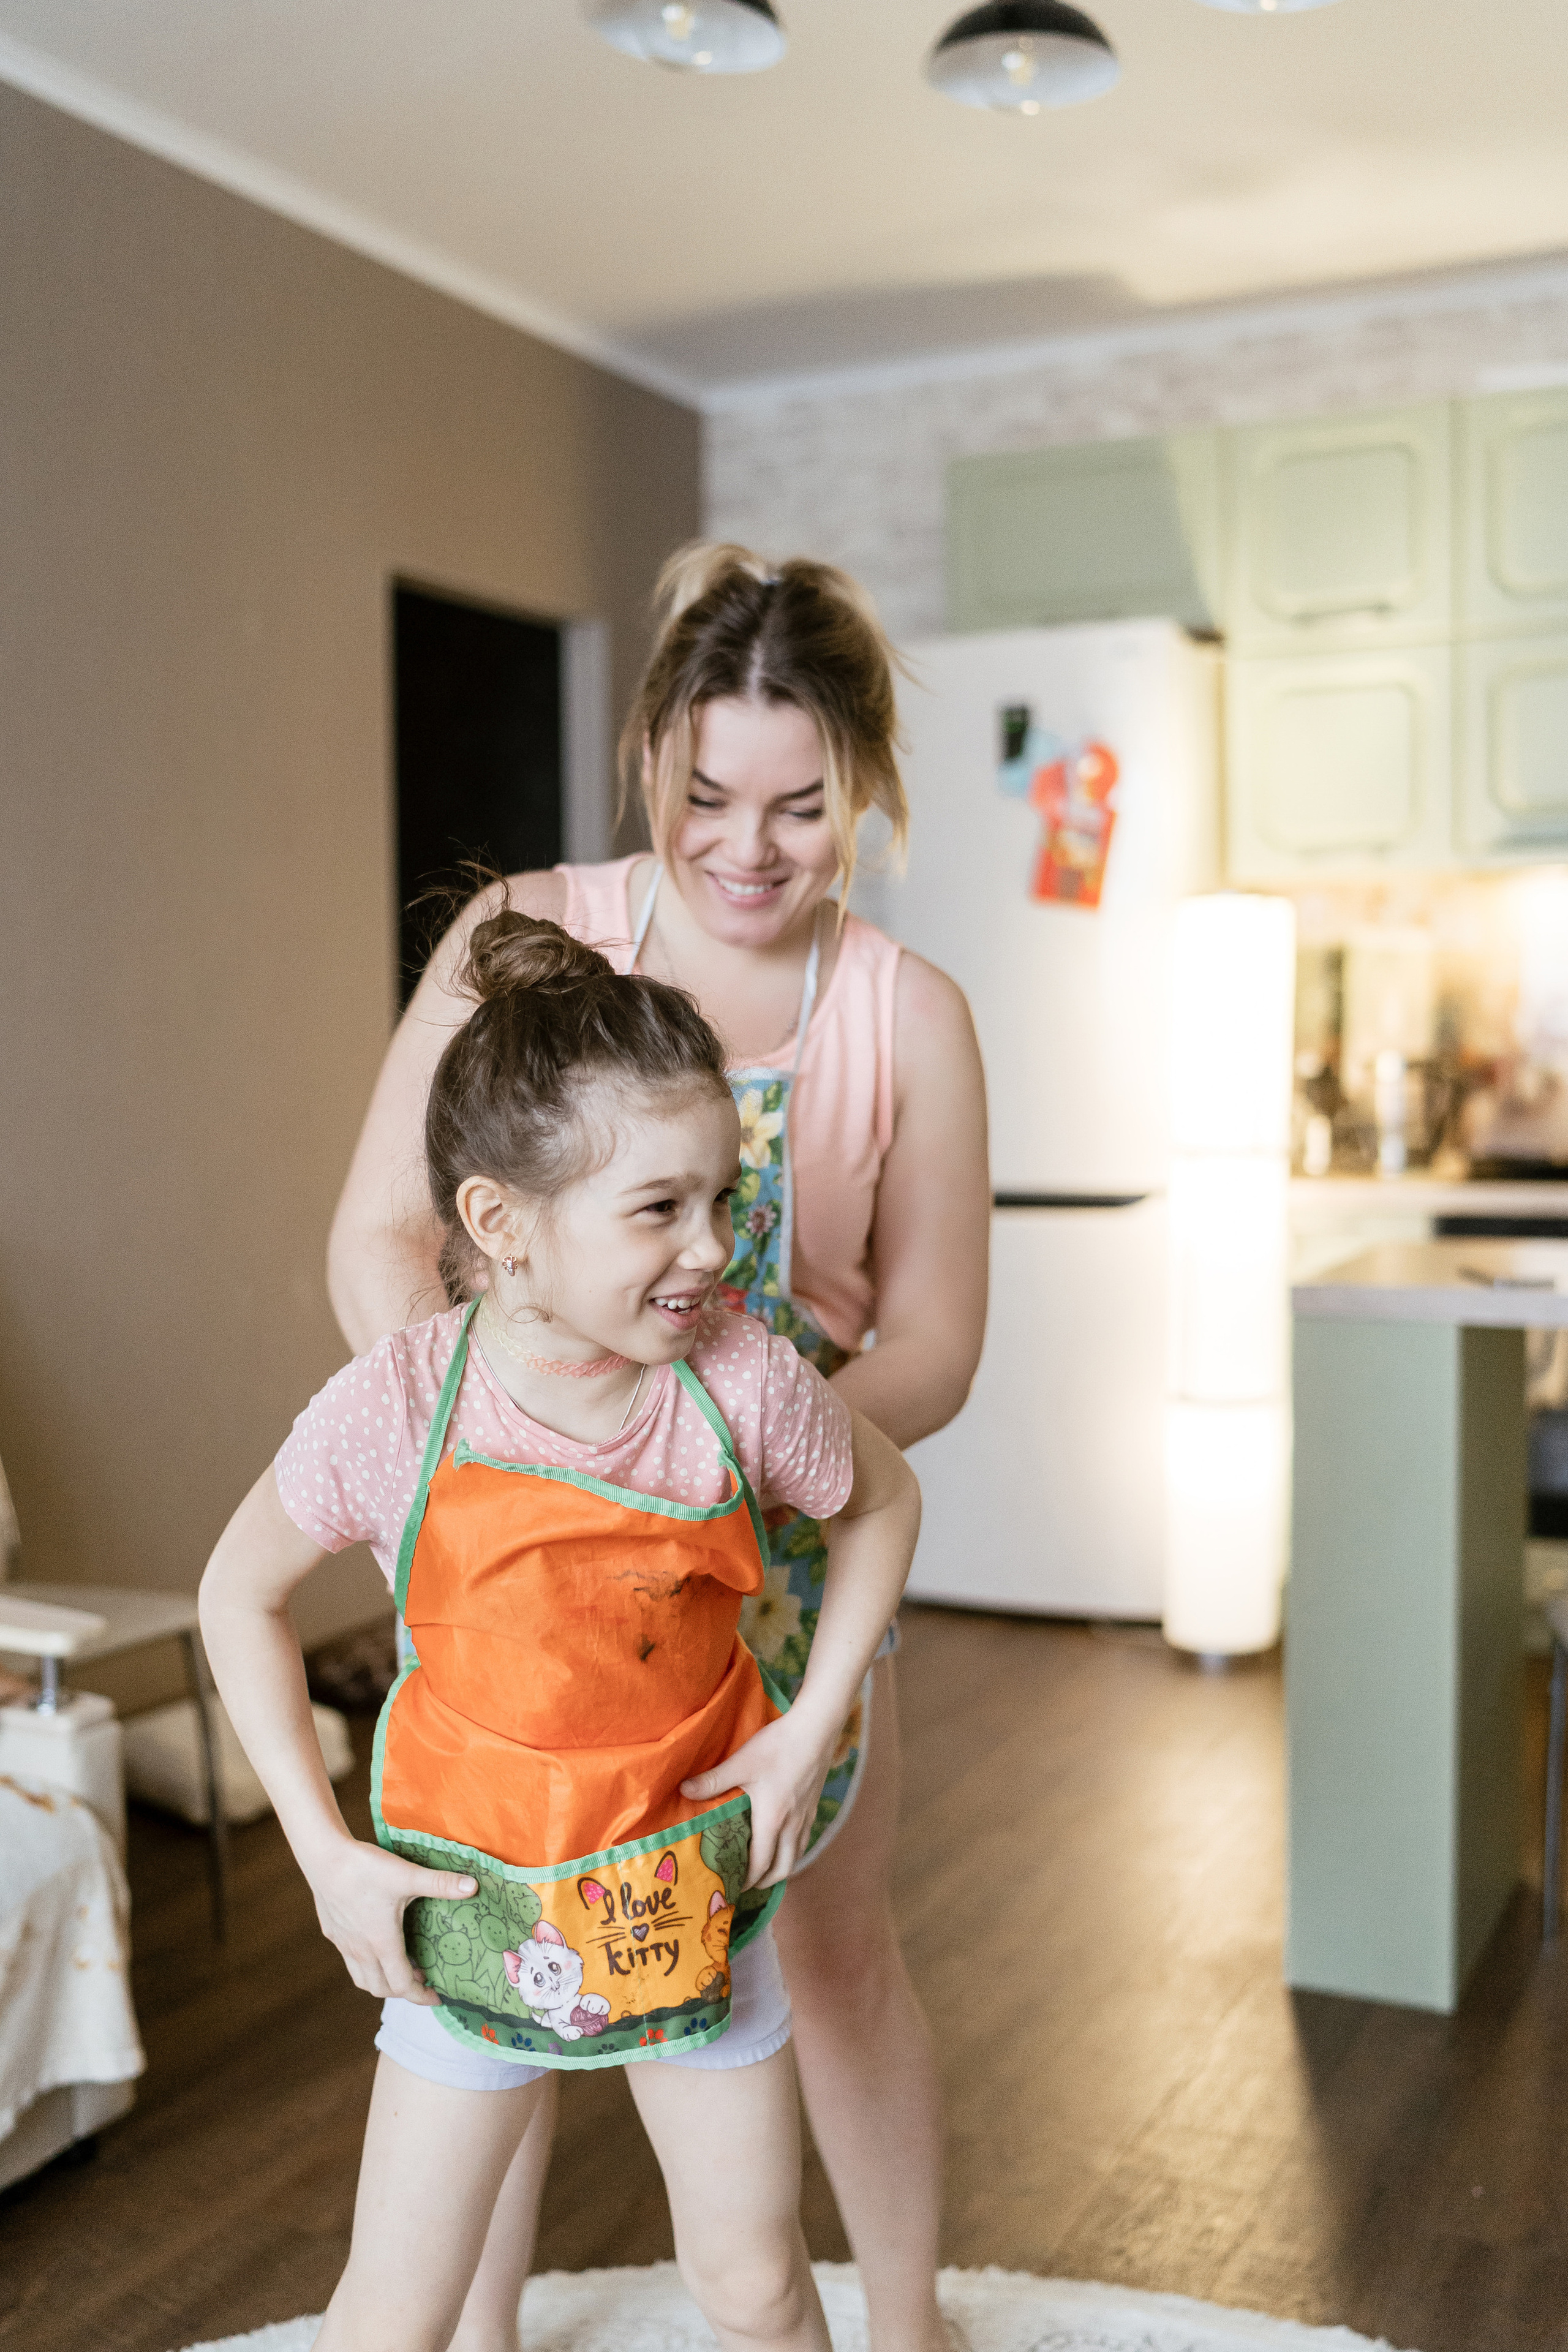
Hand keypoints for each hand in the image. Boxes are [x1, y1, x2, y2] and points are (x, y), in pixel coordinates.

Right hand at [304, 1836, 476, 2004]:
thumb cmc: (365, 1868)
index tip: (437, 1997)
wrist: (324, 1857)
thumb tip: (473, 1886)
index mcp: (382, 1943)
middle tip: (423, 1978)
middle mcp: (361, 1950)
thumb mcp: (407, 1875)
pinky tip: (375, 1944)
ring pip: (362, 1979)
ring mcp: (344, 1943)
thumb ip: (440, 1883)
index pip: (402, 1986)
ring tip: (401, 1966)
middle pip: (382, 1988)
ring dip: (383, 1981)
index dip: (421, 1996)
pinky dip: (366, 1964)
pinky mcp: (333, 1932)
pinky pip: (350, 1961)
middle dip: (404, 1991)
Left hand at [681, 1712, 835, 1889]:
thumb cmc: (778, 1747)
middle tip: (747, 1884)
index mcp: (772, 1821)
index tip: (732, 1888)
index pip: (761, 1864)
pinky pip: (803, 1839)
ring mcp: (806, 1816)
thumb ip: (713, 1780)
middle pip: (783, 1868)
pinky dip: (791, 1849)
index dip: (747, 1880)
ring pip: (796, 1855)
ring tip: (764, 1867)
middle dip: (766, 1881)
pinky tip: (783, 1838)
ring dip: (781, 1867)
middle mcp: (792, 1825)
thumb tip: (683, 1791)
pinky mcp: (814, 1804)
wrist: (816, 1729)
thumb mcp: (741, 1762)